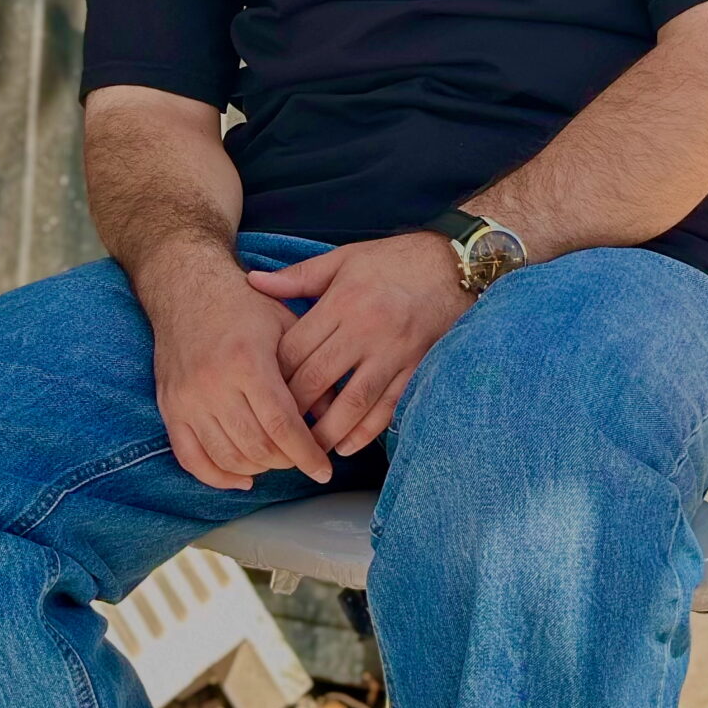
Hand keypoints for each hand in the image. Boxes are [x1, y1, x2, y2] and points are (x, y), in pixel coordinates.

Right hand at [145, 254, 334, 492]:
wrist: (187, 289)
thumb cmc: (243, 306)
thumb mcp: (286, 327)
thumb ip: (310, 372)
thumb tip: (333, 416)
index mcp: (246, 361)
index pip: (282, 425)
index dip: (306, 454)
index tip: (324, 470)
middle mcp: (213, 384)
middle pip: (257, 447)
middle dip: (287, 462)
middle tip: (303, 458)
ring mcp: (187, 399)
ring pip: (228, 458)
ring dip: (259, 469)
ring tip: (278, 460)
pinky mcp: (170, 408)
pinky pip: (191, 458)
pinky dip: (218, 476)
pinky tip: (243, 477)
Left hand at [246, 233, 468, 456]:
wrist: (453, 264)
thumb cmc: (394, 260)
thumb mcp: (344, 259)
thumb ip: (299, 276)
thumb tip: (253, 281)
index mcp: (343, 301)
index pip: (296, 348)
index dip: (273, 375)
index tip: (258, 392)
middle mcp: (366, 329)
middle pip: (318, 378)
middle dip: (292, 408)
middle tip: (272, 428)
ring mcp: (394, 352)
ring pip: (352, 401)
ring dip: (326, 430)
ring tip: (306, 449)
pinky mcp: (417, 367)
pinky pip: (388, 407)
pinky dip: (366, 431)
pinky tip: (346, 445)